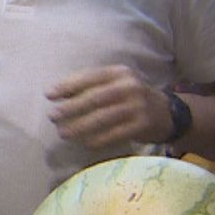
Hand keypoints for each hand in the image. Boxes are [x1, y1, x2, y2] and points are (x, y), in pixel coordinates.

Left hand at [46, 65, 172, 148]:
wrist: (166, 113)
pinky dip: (97, 139)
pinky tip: (84, 142)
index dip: (68, 85)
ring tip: (63, 132)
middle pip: (95, 98)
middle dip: (71, 108)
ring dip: (79, 126)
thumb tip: (56, 94)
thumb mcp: (114, 84)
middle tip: (53, 117)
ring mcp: (137, 106)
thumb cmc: (130, 98)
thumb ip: (89, 86)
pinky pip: (114, 134)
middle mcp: (130, 86)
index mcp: (119, 72)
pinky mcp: (142, 125)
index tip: (49, 95)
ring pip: (103, 118)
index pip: (90, 77)